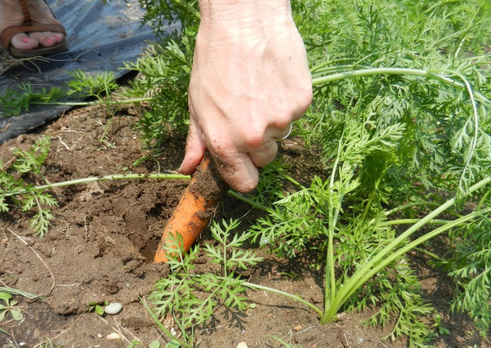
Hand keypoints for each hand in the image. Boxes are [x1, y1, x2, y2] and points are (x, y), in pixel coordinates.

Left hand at [179, 0, 311, 191]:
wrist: (244, 20)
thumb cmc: (215, 59)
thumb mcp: (197, 102)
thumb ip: (197, 141)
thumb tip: (188, 169)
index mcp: (225, 142)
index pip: (244, 183)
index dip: (242, 173)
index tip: (241, 161)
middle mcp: (255, 137)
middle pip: (264, 159)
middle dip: (256, 144)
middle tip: (246, 112)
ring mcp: (282, 120)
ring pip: (281, 135)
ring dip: (272, 120)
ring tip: (259, 88)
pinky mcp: (302, 102)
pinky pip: (295, 114)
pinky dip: (286, 101)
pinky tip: (273, 79)